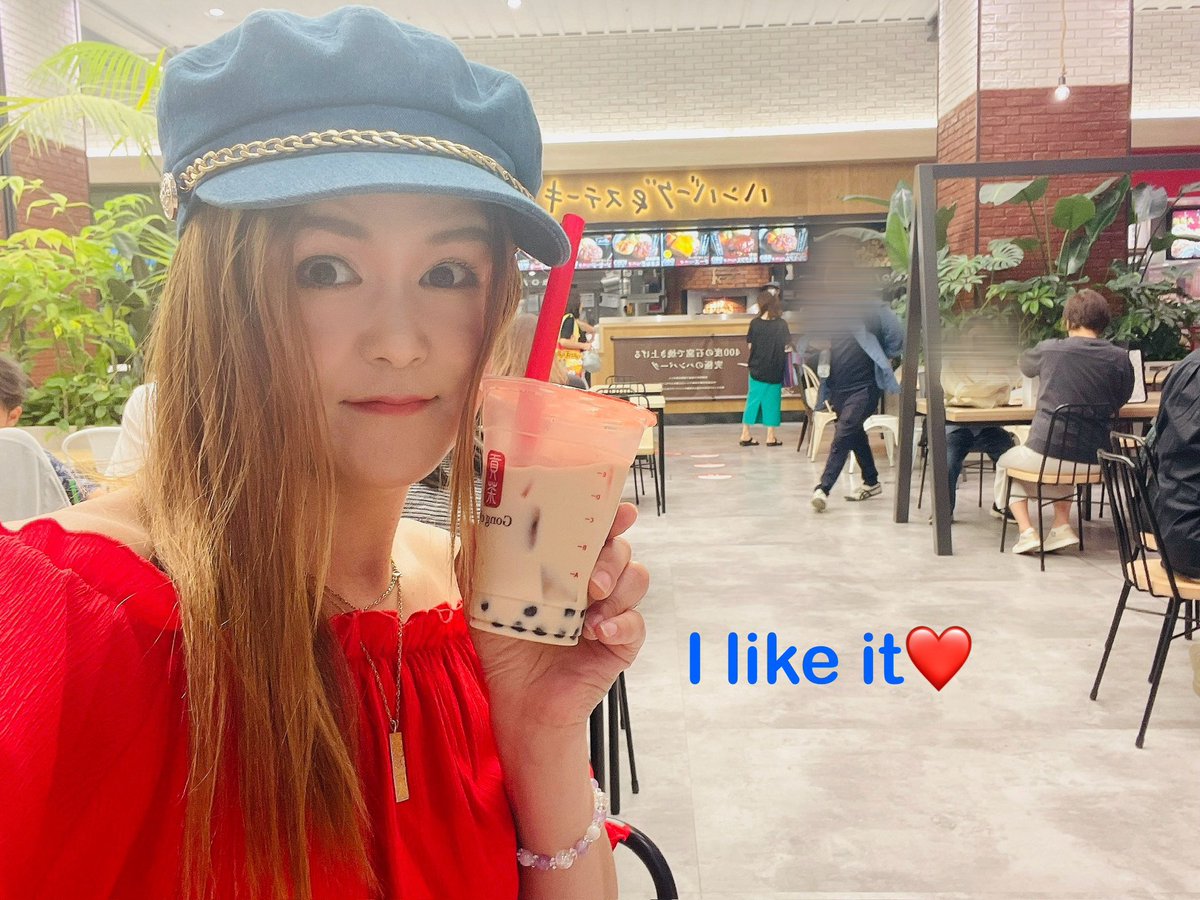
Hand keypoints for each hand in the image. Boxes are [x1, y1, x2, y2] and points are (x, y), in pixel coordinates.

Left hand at [470, 503, 647, 735]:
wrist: (520, 701)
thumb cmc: (506, 648)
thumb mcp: (485, 601)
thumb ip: (480, 562)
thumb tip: (474, 524)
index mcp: (569, 567)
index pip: (596, 532)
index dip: (612, 517)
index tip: (618, 512)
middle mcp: (594, 585)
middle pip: (622, 551)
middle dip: (613, 557)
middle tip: (591, 581)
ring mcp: (611, 612)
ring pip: (637, 580)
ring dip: (618, 589)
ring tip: (590, 612)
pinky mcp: (621, 644)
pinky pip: (636, 625)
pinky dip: (621, 624)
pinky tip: (599, 632)